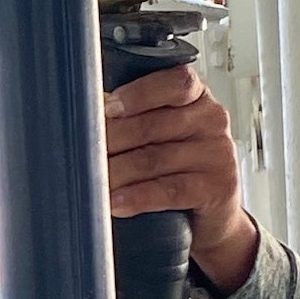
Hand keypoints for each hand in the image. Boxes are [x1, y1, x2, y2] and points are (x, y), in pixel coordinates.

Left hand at [104, 65, 257, 294]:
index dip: (139, 94)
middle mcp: (211, 120)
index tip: (108, 108)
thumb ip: (136, 120)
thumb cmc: (178, 167)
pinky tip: (116, 202)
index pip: (176, 83)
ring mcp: (216, 154)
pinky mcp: (215, 188)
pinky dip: (137, 197)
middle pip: (152, 125)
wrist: (211, 215)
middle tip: (83, 154)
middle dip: (111, 141)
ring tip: (92, 182)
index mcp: (197, 97)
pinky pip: (169, 190)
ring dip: (116, 172)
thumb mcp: (163, 136)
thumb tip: (88, 122)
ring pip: (153, 159)